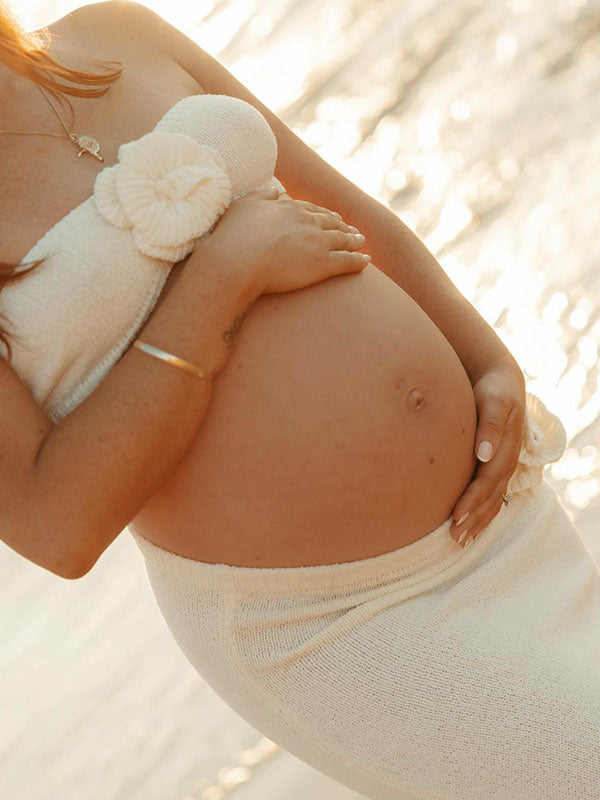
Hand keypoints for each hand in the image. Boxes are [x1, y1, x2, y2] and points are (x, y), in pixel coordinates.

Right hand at [205, 185, 370, 294]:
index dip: (324, 214)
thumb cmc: (233, 236)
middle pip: (331, 222)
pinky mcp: (322, 264)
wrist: (237, 261)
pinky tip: (366, 263)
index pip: (311, 209)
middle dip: (343, 225)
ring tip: (362, 243)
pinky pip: (346, 261)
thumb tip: (274, 189)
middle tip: (353, 230)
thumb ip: (262, 196)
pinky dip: (358, 261)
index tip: (332, 217)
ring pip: (342, 240)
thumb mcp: (245, 206)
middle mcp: (307, 221)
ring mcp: (317, 242)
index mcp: (289, 207)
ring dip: (354, 241)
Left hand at [449, 357, 526, 545]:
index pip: (488, 480)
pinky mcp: (495, 467)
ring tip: (460, 541)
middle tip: (455, 538)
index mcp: (506, 448)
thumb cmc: (494, 390)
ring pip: (493, 500)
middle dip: (474, 518)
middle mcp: (506, 461)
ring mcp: (503, 465)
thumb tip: (483, 454)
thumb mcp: (494, 401)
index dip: (473, 499)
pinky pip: (491, 495)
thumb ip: (490, 425)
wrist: (501, 382)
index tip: (456, 515)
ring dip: (478, 522)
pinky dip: (481, 513)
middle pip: (491, 496)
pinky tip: (468, 527)